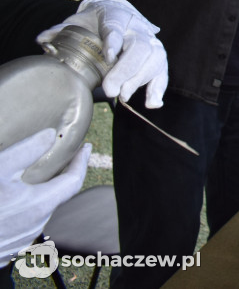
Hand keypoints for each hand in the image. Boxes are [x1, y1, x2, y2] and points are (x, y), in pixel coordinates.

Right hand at [0, 129, 89, 262]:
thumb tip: (50, 135)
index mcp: (41, 205)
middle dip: (58, 176)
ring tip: (31, 177)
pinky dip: (20, 209)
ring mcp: (19, 240)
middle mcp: (35, 226)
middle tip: (59, 158)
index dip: (81, 162)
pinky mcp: (4, 249)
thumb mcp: (0, 168)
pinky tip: (7, 201)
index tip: (85, 147)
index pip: (74, 181)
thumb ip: (27, 151)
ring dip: (36, 194)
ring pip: (36, 211)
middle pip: (55, 196)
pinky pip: (19, 224)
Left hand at [37, 0, 168, 107]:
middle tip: (110, 90)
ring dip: (139, 80)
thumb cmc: (96, 21)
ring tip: (123, 96)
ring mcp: (151, 42)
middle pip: (139, 48)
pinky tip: (152, 103)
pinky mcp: (157, 57)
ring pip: (154, 60)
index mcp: (117, 16)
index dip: (114, 41)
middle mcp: (138, 29)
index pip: (117, 27)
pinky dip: (158, 88)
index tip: (108, 56)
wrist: (119, 13)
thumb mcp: (78, 21)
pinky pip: (162, 71)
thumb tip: (43, 40)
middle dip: (125, 70)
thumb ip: (61, 30)